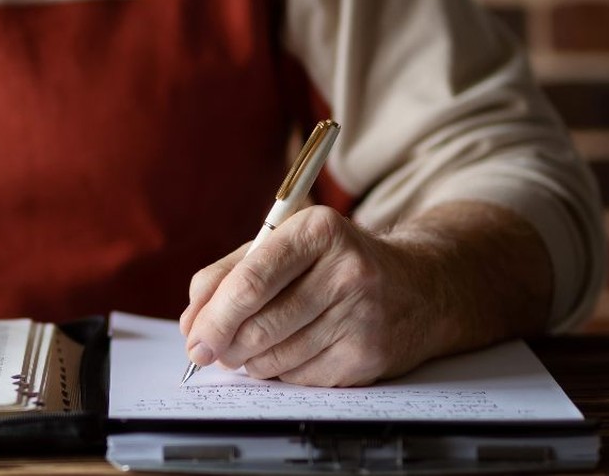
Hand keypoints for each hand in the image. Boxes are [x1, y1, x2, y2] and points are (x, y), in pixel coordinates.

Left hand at [178, 206, 448, 386]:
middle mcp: (347, 271)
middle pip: (260, 323)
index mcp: (317, 231)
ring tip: (250, 347)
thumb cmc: (331, 264)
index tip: (193, 337)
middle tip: (209, 350)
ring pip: (276, 356)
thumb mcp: (282, 246)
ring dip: (249, 360)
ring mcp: (362, 316)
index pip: (251, 281)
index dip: (214, 316)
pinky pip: (300, 377)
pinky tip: (288, 353)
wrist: (416, 287)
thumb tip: (192, 323)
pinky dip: (280, 372)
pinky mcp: (368, 355)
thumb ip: (227, 274)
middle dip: (223, 345)